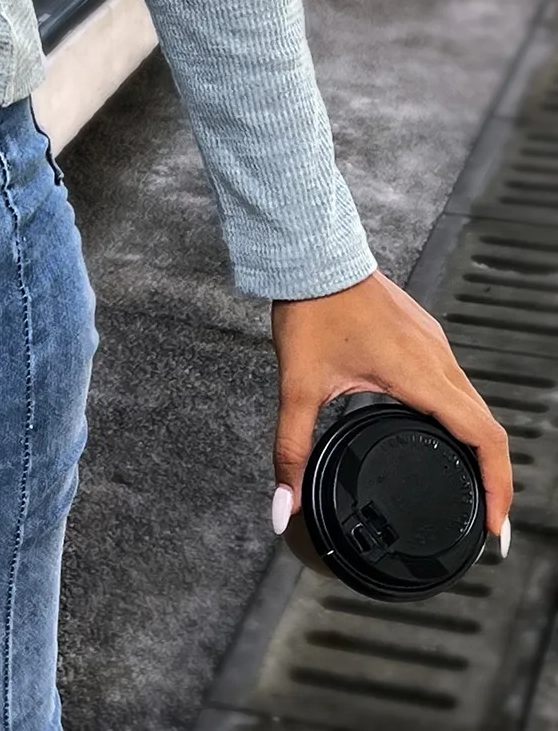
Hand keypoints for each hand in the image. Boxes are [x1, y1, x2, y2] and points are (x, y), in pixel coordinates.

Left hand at [270, 267, 512, 548]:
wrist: (312, 254)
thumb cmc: (311, 308)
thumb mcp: (298, 387)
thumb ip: (291, 449)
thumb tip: (285, 505)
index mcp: (420, 374)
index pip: (483, 437)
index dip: (497, 487)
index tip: (494, 528)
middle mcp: (438, 359)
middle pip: (487, 426)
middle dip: (493, 478)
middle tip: (486, 521)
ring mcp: (434, 344)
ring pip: (474, 403)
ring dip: (478, 446)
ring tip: (471, 486)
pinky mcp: (423, 336)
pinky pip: (456, 383)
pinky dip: (461, 418)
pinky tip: (442, 434)